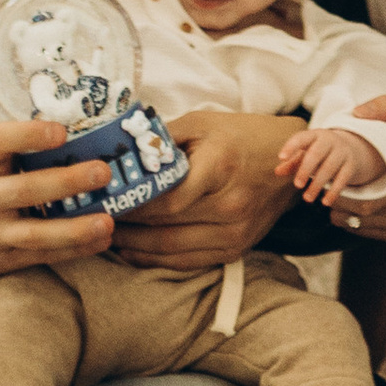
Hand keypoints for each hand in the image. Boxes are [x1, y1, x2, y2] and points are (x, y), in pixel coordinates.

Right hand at [0, 120, 117, 276]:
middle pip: (24, 190)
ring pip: (35, 234)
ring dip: (75, 229)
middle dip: (66, 182)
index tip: (61, 132)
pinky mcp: (0, 259)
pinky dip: (73, 250)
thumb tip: (71, 129)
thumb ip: (14, 145)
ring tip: (107, 221)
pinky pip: (41, 256)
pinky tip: (99, 239)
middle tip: (102, 172)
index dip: (29, 135)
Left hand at [105, 107, 296, 269]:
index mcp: (220, 167)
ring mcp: (235, 232)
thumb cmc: (243, 136)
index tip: (104, 200)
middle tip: (94, 218)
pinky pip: (187, 262)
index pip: (166, 198)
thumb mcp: (203, 123)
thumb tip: (122, 151)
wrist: (290, 164)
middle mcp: (230, 205)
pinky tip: (133, 251)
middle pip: (164, 226)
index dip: (131, 204)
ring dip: (134, 247)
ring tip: (106, 235)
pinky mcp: (236, 249)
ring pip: (171, 249)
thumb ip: (163, 138)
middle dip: (124, 225)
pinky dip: (155, 260)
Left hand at [280, 124, 385, 207]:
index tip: (281, 157)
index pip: (301, 138)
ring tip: (307, 198)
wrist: (350, 147)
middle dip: (306, 169)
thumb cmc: (319, 151)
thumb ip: (292, 162)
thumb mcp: (306, 153)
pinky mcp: (351, 165)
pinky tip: (325, 202)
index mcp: (314, 135)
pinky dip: (334, 191)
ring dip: (318, 184)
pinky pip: (343, 178)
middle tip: (297, 185)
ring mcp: (342, 152)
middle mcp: (329, 141)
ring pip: (329, 167)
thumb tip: (277, 172)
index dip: (291, 146)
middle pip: (316, 153)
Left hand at [324, 99, 385, 244]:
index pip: (363, 201)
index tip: (327, 177)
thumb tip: (356, 113)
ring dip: (343, 215)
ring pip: (364, 227)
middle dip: (336, 203)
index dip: (339, 194)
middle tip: (323, 185)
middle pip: (359, 216)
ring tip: (333, 194)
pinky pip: (374, 233)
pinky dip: (357, 223)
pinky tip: (350, 206)